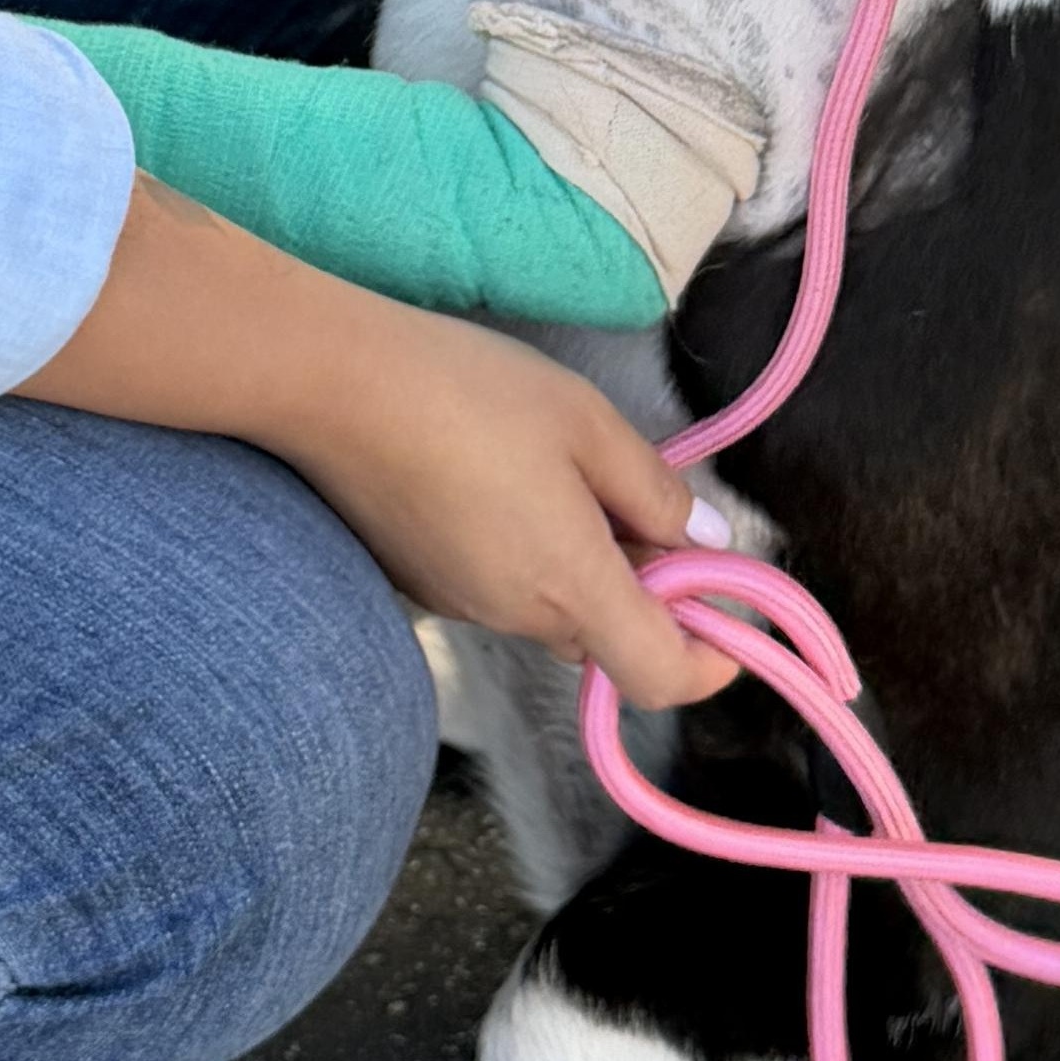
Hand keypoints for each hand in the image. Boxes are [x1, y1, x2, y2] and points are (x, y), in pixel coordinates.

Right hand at [268, 311, 741, 711]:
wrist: (330, 384)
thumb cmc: (467, 392)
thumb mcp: (587, 422)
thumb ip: (655, 491)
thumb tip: (703, 543)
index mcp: (570, 585)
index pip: (660, 676)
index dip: (710, 662)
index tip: (730, 615)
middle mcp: (516, 615)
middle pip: (607, 638)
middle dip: (642, 588)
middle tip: (638, 501)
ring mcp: (462, 605)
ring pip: (551, 609)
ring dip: (579, 566)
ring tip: (561, 471)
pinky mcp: (421, 584)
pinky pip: (499, 586)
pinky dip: (523, 554)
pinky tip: (498, 477)